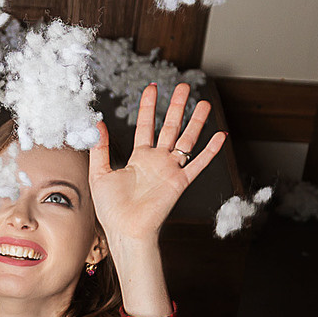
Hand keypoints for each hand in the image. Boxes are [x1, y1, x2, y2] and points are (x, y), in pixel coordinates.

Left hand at [89, 83, 223, 248]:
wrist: (125, 230)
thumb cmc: (111, 209)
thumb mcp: (99, 173)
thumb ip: (100, 149)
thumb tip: (97, 124)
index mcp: (139, 158)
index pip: (146, 126)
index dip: (148, 107)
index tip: (152, 87)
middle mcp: (157, 161)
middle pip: (170, 127)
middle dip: (176, 106)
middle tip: (182, 86)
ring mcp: (170, 171)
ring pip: (186, 140)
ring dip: (196, 122)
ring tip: (204, 103)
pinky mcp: (179, 183)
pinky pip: (198, 165)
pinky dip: (210, 152)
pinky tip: (220, 136)